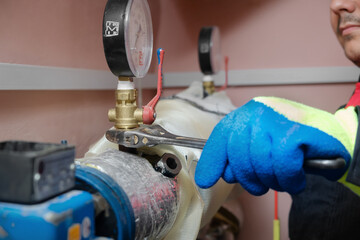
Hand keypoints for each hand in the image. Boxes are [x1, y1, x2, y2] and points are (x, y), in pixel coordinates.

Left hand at [195, 97, 350, 194]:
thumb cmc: (290, 144)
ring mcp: (275, 119)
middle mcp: (256, 113)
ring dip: (272, 180)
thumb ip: (238, 155)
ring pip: (260, 162)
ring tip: (281, 180)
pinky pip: (282, 165)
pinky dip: (289, 179)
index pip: (221, 137)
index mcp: (244, 115)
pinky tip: (295, 180)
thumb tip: (219, 174)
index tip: (206, 180)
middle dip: (249, 178)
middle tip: (260, 185)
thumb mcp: (259, 146)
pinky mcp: (295, 131)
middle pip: (238, 156)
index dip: (212, 161)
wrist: (328, 135)